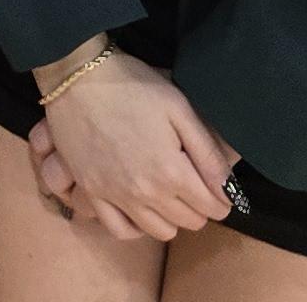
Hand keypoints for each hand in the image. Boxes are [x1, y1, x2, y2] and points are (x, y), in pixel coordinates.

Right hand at [34, 48, 236, 240]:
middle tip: (194, 183)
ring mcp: (116, 195)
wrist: (76, 75)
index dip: (222, 198)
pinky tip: (139, 209)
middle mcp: (145, 192)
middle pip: (189, 222)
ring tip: (168, 193)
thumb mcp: (179, 108)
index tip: (218, 185)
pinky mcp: (91, 191)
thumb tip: (229, 190)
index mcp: (172, 171)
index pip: (214, 207)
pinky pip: (120, 230)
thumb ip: (208, 153)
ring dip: (171, 217)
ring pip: (159, 231)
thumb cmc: (132, 85)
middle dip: (200, 207)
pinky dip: (136, 226)